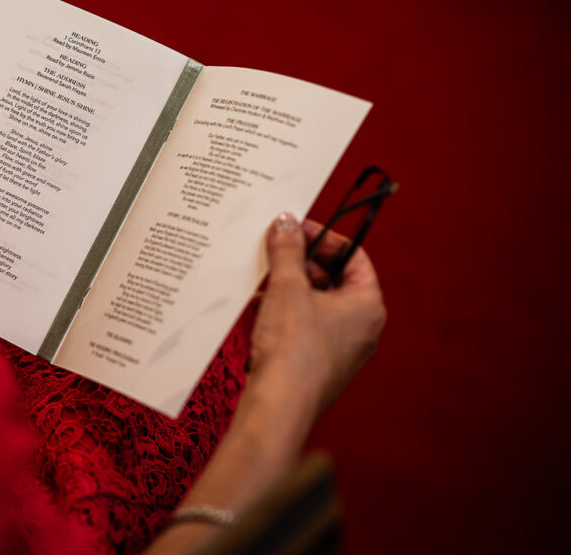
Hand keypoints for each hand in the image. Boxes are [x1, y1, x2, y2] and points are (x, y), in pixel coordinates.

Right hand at [247, 213, 385, 419]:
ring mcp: (341, 348)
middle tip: (273, 252)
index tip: (294, 229)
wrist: (279, 405)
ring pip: (316, 303)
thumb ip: (288, 249)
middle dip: (300, 264)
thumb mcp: (288, 287)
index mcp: (368, 305)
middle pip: (333, 279)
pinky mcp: (318, 363)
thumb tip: (287, 222)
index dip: (323, 238)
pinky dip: (283, 312)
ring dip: (288, 288)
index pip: (353, 256)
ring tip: (261, 281)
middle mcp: (362, 328)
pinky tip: (258, 308)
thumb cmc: (294, 348)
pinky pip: (304, 326)